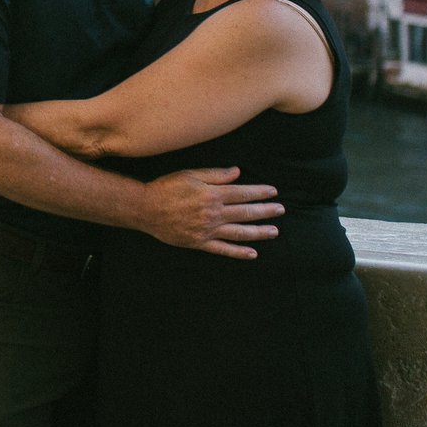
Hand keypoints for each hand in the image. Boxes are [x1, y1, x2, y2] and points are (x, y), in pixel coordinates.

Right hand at [138, 167, 281, 259]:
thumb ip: (215, 175)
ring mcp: (208, 230)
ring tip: (274, 231)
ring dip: (259, 232)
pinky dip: (239, 252)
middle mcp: (213, 213)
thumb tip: (237, 172)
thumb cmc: (166, 188)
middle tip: (280, 210)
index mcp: (212, 194)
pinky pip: (223, 250)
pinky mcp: (200, 243)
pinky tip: (252, 253)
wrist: (145, 209)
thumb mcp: (189, 174)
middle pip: (245, 212)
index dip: (260, 192)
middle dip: (265, 211)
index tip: (274, 192)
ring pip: (239, 232)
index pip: (242, 193)